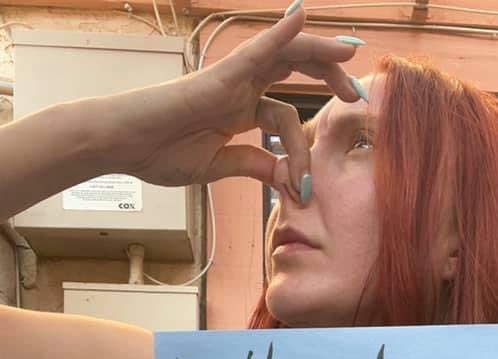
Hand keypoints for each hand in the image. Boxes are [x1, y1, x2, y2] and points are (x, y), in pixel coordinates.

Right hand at [93, 6, 361, 197]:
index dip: (303, 150)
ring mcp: (232, 78)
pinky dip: (280, 33)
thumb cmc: (160, 153)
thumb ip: (252, 165)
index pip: (286, 119)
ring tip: (351, 51)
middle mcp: (240, 88)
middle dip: (329, 77)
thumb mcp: (218, 166)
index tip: (306, 186)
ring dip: (320, 50)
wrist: (125, 146)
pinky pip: (257, 49)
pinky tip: (302, 16)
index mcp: (240, 110)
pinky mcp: (221, 75)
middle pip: (294, 70)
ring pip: (284, 54)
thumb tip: (283, 175)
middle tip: (357, 94)